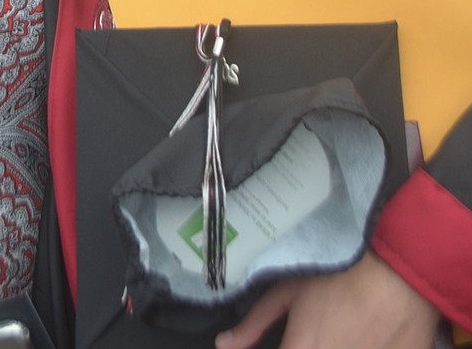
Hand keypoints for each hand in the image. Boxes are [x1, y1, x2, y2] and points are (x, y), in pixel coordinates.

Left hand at [215, 252, 439, 348]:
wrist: (398, 281)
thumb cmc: (339, 280)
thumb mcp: (290, 292)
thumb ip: (255, 323)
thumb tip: (223, 344)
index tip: (283, 344)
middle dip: (301, 348)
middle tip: (306, 336)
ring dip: (325, 347)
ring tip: (333, 330)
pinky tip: (352, 337)